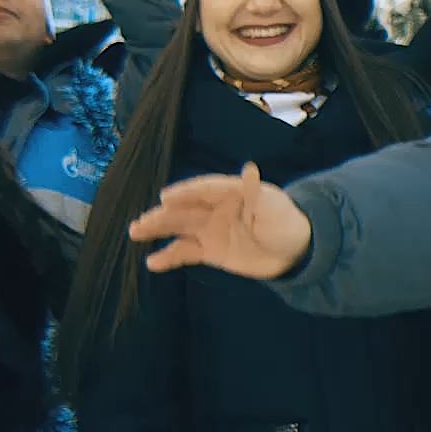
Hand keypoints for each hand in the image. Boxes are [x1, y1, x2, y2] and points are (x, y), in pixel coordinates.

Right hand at [128, 167, 313, 279]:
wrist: (295, 251)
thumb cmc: (286, 222)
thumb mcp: (273, 207)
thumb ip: (256, 192)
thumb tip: (249, 169)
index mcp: (230, 192)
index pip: (204, 190)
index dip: (186, 193)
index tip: (166, 197)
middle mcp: (215, 209)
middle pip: (185, 210)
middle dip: (163, 215)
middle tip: (142, 222)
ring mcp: (210, 229)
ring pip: (179, 228)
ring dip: (158, 229)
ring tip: (135, 232)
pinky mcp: (210, 250)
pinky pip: (186, 252)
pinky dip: (169, 256)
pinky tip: (152, 263)